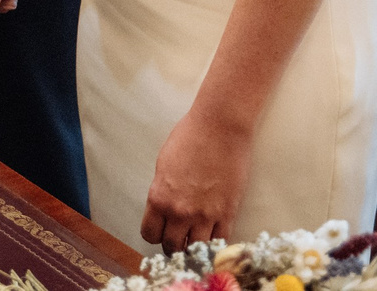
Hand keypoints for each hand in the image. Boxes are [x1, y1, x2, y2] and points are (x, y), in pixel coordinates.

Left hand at [141, 109, 253, 251]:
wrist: (219, 126)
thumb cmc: (190, 137)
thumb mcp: (163, 165)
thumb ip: (163, 192)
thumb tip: (164, 208)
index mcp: (159, 198)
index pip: (150, 234)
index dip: (156, 234)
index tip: (162, 231)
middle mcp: (179, 211)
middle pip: (171, 246)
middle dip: (174, 243)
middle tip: (181, 237)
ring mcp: (204, 215)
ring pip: (195, 250)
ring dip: (195, 247)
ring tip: (198, 238)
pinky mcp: (227, 213)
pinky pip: (219, 241)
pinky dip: (215, 243)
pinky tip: (214, 235)